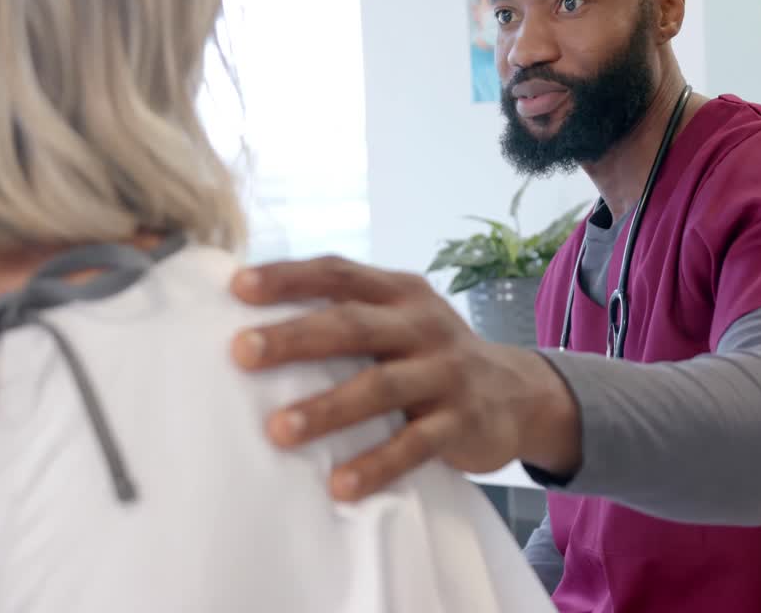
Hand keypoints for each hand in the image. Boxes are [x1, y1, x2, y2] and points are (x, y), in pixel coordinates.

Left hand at [229, 256, 581, 501]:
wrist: (522, 393)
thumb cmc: (434, 355)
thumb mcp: (402, 320)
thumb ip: (349, 314)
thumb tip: (254, 324)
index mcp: (400, 293)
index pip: (339, 273)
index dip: (290, 278)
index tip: (238, 287)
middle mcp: (423, 325)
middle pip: (354, 326)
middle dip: (295, 337)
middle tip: (242, 352)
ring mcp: (446, 373)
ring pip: (382, 386)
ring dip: (328, 408)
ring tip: (279, 431)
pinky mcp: (463, 421)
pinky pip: (416, 445)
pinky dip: (377, 465)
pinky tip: (340, 486)